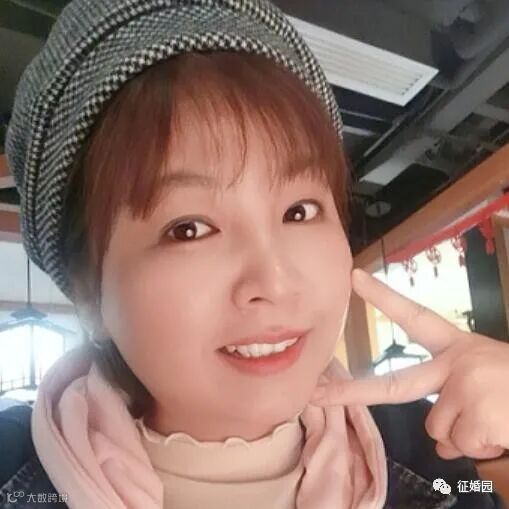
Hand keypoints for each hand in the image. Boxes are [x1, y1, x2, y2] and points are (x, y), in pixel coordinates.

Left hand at [311, 268, 508, 459]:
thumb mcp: (488, 378)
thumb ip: (454, 397)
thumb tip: (439, 439)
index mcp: (460, 347)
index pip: (415, 316)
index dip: (383, 297)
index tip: (353, 278)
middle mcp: (458, 363)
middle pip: (394, 386)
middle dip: (350, 392)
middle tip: (315, 395)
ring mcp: (464, 388)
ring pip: (438, 429)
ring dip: (465, 433)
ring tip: (498, 416)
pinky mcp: (475, 416)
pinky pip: (459, 445)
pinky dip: (480, 446)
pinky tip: (503, 428)